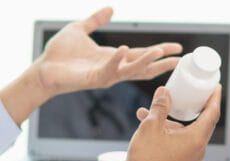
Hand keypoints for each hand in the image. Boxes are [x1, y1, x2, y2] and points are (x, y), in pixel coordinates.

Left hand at [36, 7, 181, 97]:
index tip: (177, 49)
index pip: (142, 54)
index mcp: (114, 58)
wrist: (44, 68)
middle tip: (180, 60)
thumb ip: (96, 20)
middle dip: (163, 63)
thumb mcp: (81, 29)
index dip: (160, 51)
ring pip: (132, 70)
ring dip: (146, 61)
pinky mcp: (94, 79)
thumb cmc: (61, 53)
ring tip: (160, 52)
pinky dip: (117, 60)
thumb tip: (111, 8)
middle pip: (144, 67)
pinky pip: (109, 70)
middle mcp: (115, 69)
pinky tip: (123, 49)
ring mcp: (106, 75)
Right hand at [97, 85, 221, 160]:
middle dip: (189, 110)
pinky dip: (170, 138)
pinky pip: (180, 149)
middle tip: (186, 98)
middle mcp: (197, 153)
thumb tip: (164, 92)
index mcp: (196, 140)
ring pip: (185, 137)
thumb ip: (160, 106)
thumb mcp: (151, 126)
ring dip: (171, 125)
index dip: (215, 98)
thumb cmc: (146, 159)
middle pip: (199, 125)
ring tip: (150, 116)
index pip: (212, 114)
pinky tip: (153, 134)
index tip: (216, 87)